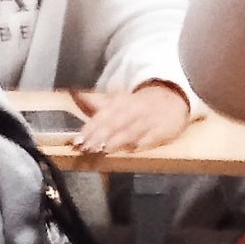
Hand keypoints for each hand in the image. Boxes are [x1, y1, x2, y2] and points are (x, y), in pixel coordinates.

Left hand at [71, 81, 191, 155]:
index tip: (77, 140)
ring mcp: (148, 121)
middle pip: (113, 125)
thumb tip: (72, 93)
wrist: (172, 96)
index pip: (101, 117)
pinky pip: (152, 137)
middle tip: (85, 149)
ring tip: (102, 150)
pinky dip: (143, 143)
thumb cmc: (138, 103)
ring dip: (116, 142)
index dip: (89, 129)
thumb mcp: (117, 99)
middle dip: (98, 137)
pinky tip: (133, 150)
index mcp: (119, 103)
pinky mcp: (163, 130)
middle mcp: (132, 111)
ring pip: (130, 132)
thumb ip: (95, 101)